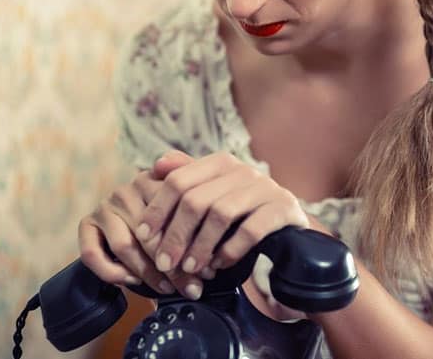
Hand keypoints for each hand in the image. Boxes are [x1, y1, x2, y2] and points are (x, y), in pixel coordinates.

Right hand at [77, 160, 203, 297]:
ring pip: (125, 246)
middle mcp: (128, 189)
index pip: (173, 213)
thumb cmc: (168, 219)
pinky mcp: (86, 223)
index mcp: (156, 180)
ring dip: (146, 273)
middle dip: (173, 266)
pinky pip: (93, 254)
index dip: (192, 245)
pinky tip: (131, 281)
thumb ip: (199, 219)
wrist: (130, 223)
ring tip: (166, 288)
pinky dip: (113, 272)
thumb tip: (213, 257)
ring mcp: (106, 206)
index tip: (207, 271)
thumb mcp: (187, 210)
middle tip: (190, 288)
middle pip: (150, 234)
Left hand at [135, 150, 309, 297]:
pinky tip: (219, 264)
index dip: (158, 209)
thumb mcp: (214, 192)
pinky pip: (250, 230)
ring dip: (200, 246)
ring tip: (190, 268)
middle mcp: (243, 170)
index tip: (144, 235)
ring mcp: (265, 188)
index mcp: (221, 163)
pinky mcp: (283, 209)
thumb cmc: (243, 211)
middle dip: (176, 235)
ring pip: (221, 214)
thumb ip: (187, 178)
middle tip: (165, 263)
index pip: (179, 180)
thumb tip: (156, 164)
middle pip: (196, 200)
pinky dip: (230, 250)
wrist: (289, 225)